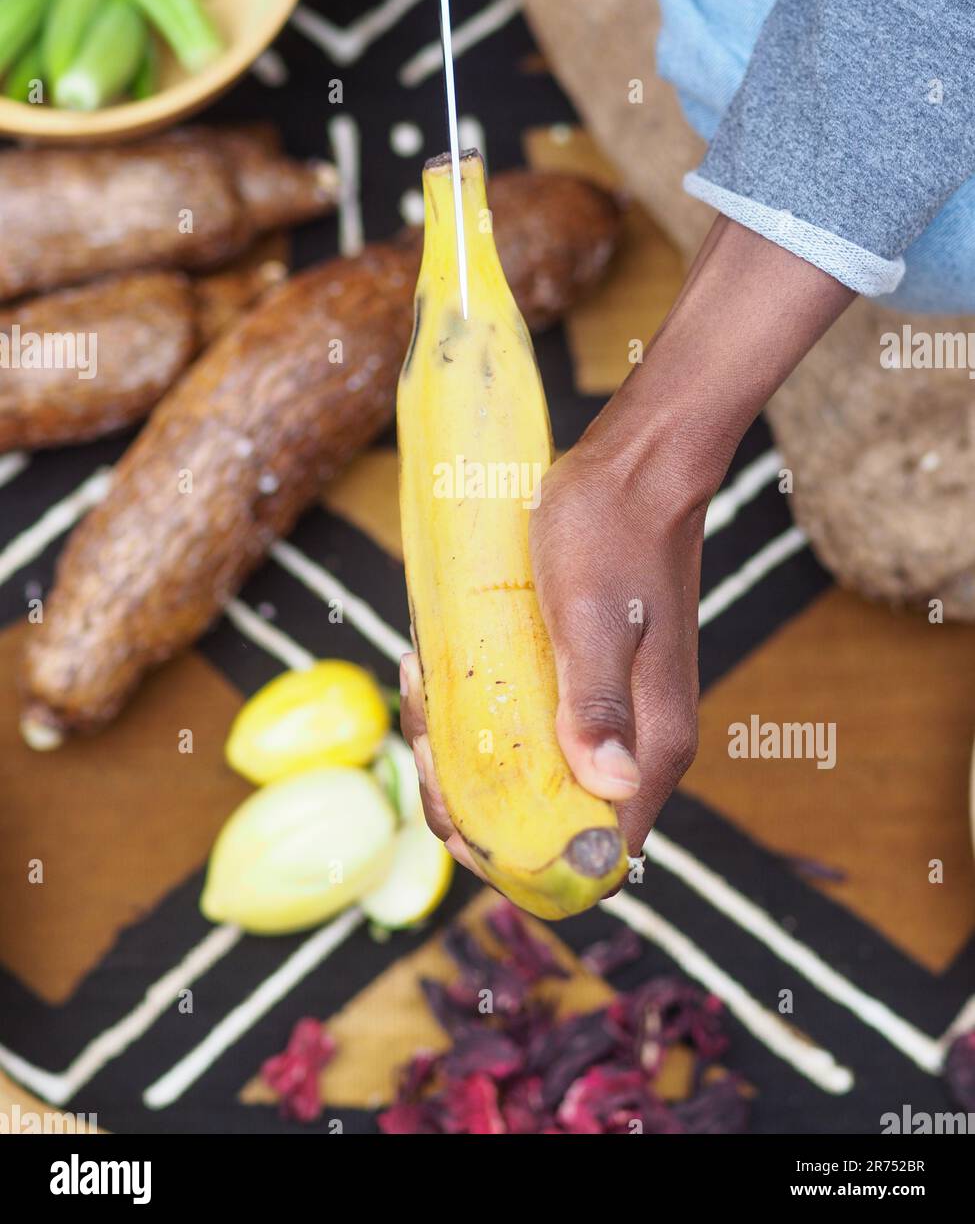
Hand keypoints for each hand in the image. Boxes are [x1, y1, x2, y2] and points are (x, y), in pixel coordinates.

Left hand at [401, 217, 854, 877]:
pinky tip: (435, 667)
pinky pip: (526, 727)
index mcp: (650, 749)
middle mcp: (635, 747)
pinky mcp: (584, 684)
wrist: (635, 466)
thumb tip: (610, 793)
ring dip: (462, 748)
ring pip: (528, 774)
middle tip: (424, 729)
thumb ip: (598, 705)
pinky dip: (475, 714)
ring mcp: (609, 715)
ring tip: (421, 681)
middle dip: (470, 796)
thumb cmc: (612, 533)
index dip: (518, 861)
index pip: (592, 858)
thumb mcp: (593, 617)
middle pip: (547, 823)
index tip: (454, 814)